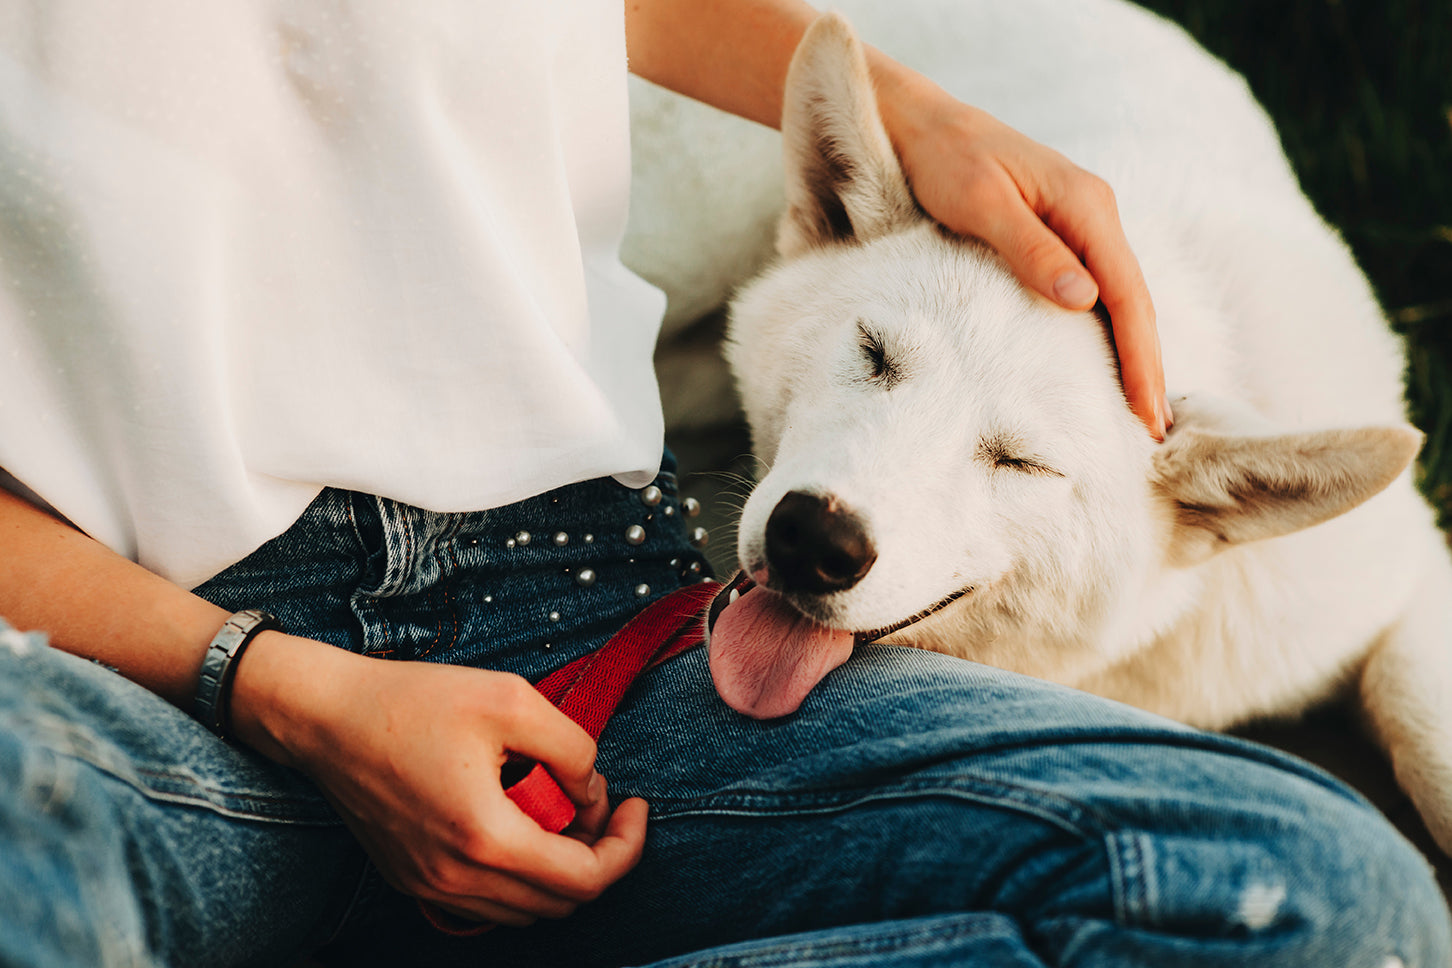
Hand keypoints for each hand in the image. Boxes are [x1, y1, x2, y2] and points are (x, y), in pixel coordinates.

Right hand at [231, 633, 648, 925]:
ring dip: (558, 868)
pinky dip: (520, 874)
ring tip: (558, 807)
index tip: (635, 805)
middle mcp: (456, 878)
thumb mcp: (512, 698)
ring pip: (526, 909)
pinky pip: (488, 902)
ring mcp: (430, 886)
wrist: (326, 718)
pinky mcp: (413, 880)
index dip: (626, 846)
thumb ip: (572, 748)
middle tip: (596, 800)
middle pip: (561, 902)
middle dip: (597, 854)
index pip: (585, 879)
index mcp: (484, 838)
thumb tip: (592, 790)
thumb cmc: (414, 700)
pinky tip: (519, 821)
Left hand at [877, 72, 1170, 438]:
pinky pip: (1094, 287)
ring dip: (1131, 351)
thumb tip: (1085, 300)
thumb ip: (1032, 250)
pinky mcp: (1058, 231)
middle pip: (1133, 300)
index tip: (1147, 410)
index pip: (1127, 294)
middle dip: (1147, 365)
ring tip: (1136, 409)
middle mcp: (1094, 212)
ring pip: (1118, 296)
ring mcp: (1079, 221)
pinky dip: (1106, 328)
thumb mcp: (982, 204)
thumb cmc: (944, 159)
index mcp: (1086, 205)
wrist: (921, 123)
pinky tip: (1103, 361)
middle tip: (1152, 431)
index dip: (1141, 356)